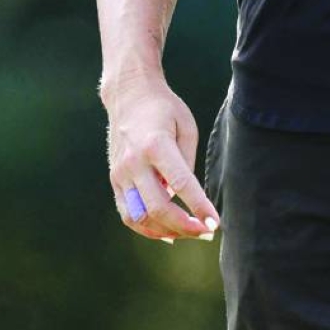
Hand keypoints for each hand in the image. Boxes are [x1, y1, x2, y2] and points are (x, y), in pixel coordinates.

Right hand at [103, 77, 221, 244]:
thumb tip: (186, 197)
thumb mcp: (186, 126)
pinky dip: (147, 228)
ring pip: (140, 218)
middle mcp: (134, 162)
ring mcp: (120, 174)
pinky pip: (129, 214)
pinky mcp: (114, 180)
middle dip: (185, 226)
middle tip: (207, 232)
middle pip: (158, 207)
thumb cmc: (164, 109)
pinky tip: (167, 232)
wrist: (129, 95)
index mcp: (156, 145)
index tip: (215, 222)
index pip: (181, 184)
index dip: (199, 207)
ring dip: (166, 232)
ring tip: (190, 233)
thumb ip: (187, 162)